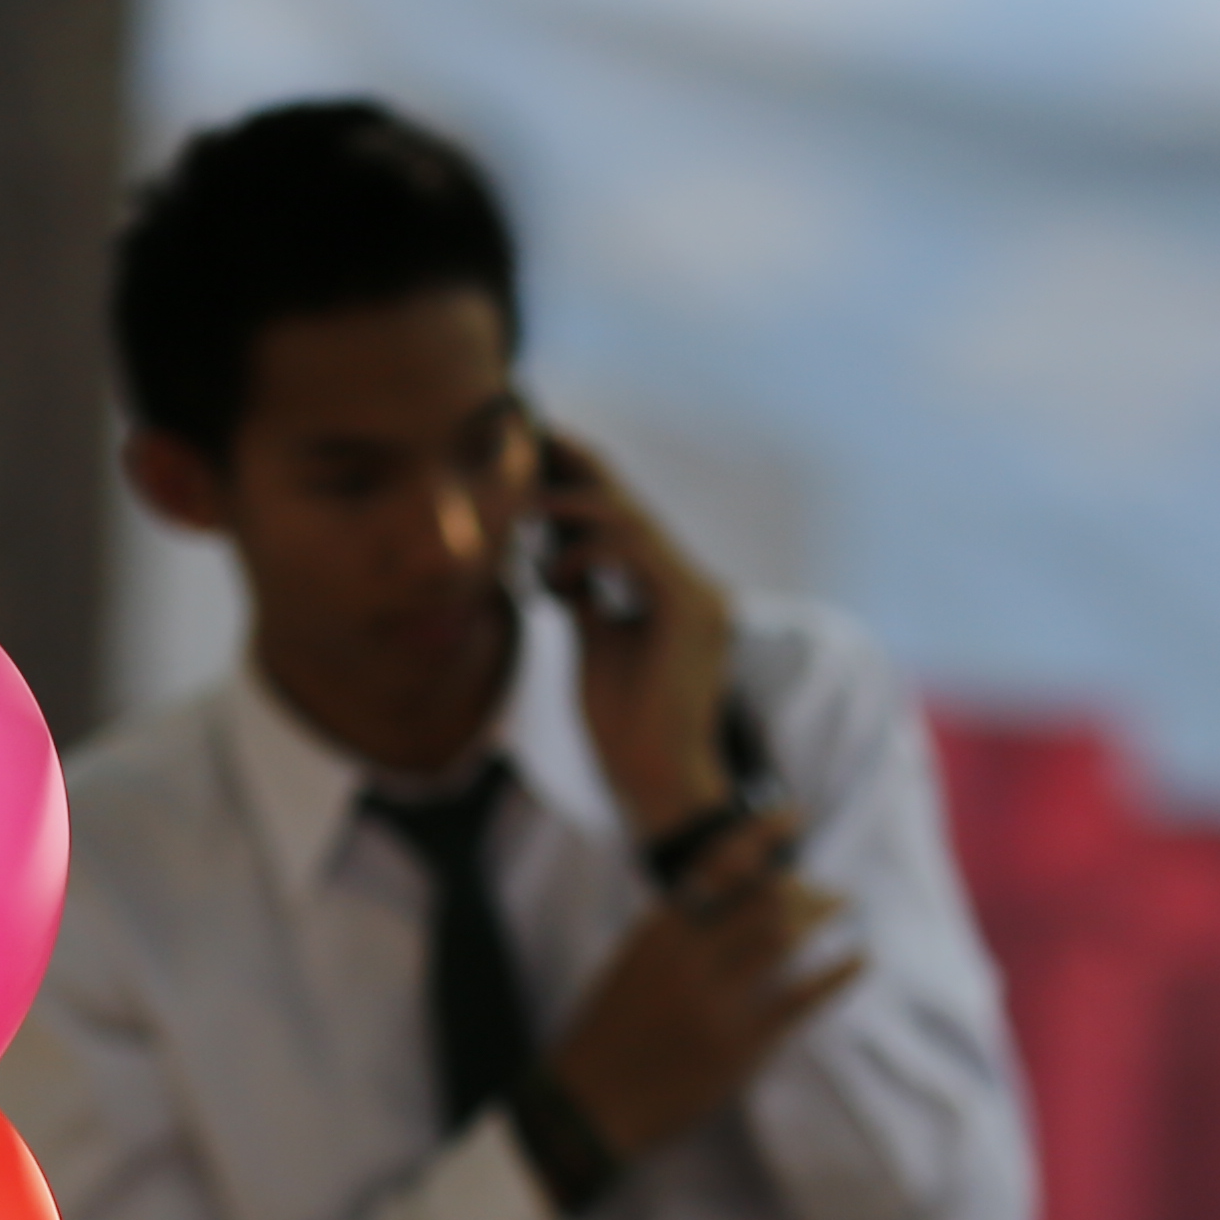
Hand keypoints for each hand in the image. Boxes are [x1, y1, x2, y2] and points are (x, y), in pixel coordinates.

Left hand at [529, 429, 741, 829]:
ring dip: (567, 510)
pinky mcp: (692, 612)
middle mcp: (692, 587)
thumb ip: (587, 600)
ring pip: (629, 519)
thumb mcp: (594, 648)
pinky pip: (634, 552)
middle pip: (631, 506)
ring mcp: (698, 597)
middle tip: (530, 436)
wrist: (657, 783)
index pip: (627, 523)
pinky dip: (585, 552)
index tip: (538, 454)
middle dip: (578, 468)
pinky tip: (554, 577)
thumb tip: (557, 560)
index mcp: (673, 595)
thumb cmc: (625, 729)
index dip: (585, 483)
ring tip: (521, 517)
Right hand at [546, 821, 863, 1164]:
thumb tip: (726, 898)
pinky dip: (834, 975)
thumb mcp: (632, 966)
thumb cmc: (610, 1035)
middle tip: (831, 887)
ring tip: (844, 902)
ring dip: (821, 914)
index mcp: (658, 933)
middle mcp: (689, 960)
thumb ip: (676, 933)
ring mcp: (716, 1003)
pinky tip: (858, 959)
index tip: (792, 817)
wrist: (591, 1105)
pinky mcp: (740, 1046)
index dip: (760, 836)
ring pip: (782, 938)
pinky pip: (799, 999)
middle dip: (802, 884)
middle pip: (760, 898)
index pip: (717, 865)